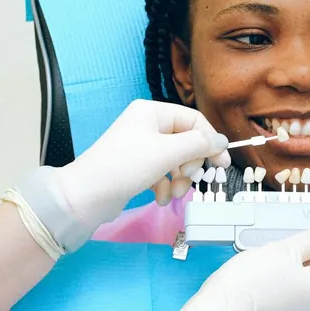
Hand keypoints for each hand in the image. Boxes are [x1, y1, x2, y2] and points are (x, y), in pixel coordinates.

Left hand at [56, 99, 229, 229]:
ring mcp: (141, 146)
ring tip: (173, 194)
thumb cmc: (126, 166)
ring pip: (176, 160)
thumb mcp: (167, 153)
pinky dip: (165, 186)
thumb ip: (199, 144)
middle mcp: (147, 125)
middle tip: (187, 179)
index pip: (194, 120)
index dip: (210, 141)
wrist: (87, 195)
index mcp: (153, 112)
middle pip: (186, 142)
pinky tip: (160, 198)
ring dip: (179, 179)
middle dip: (190, 165)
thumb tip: (222, 140)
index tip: (222, 164)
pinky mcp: (136, 167)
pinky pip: (162, 173)